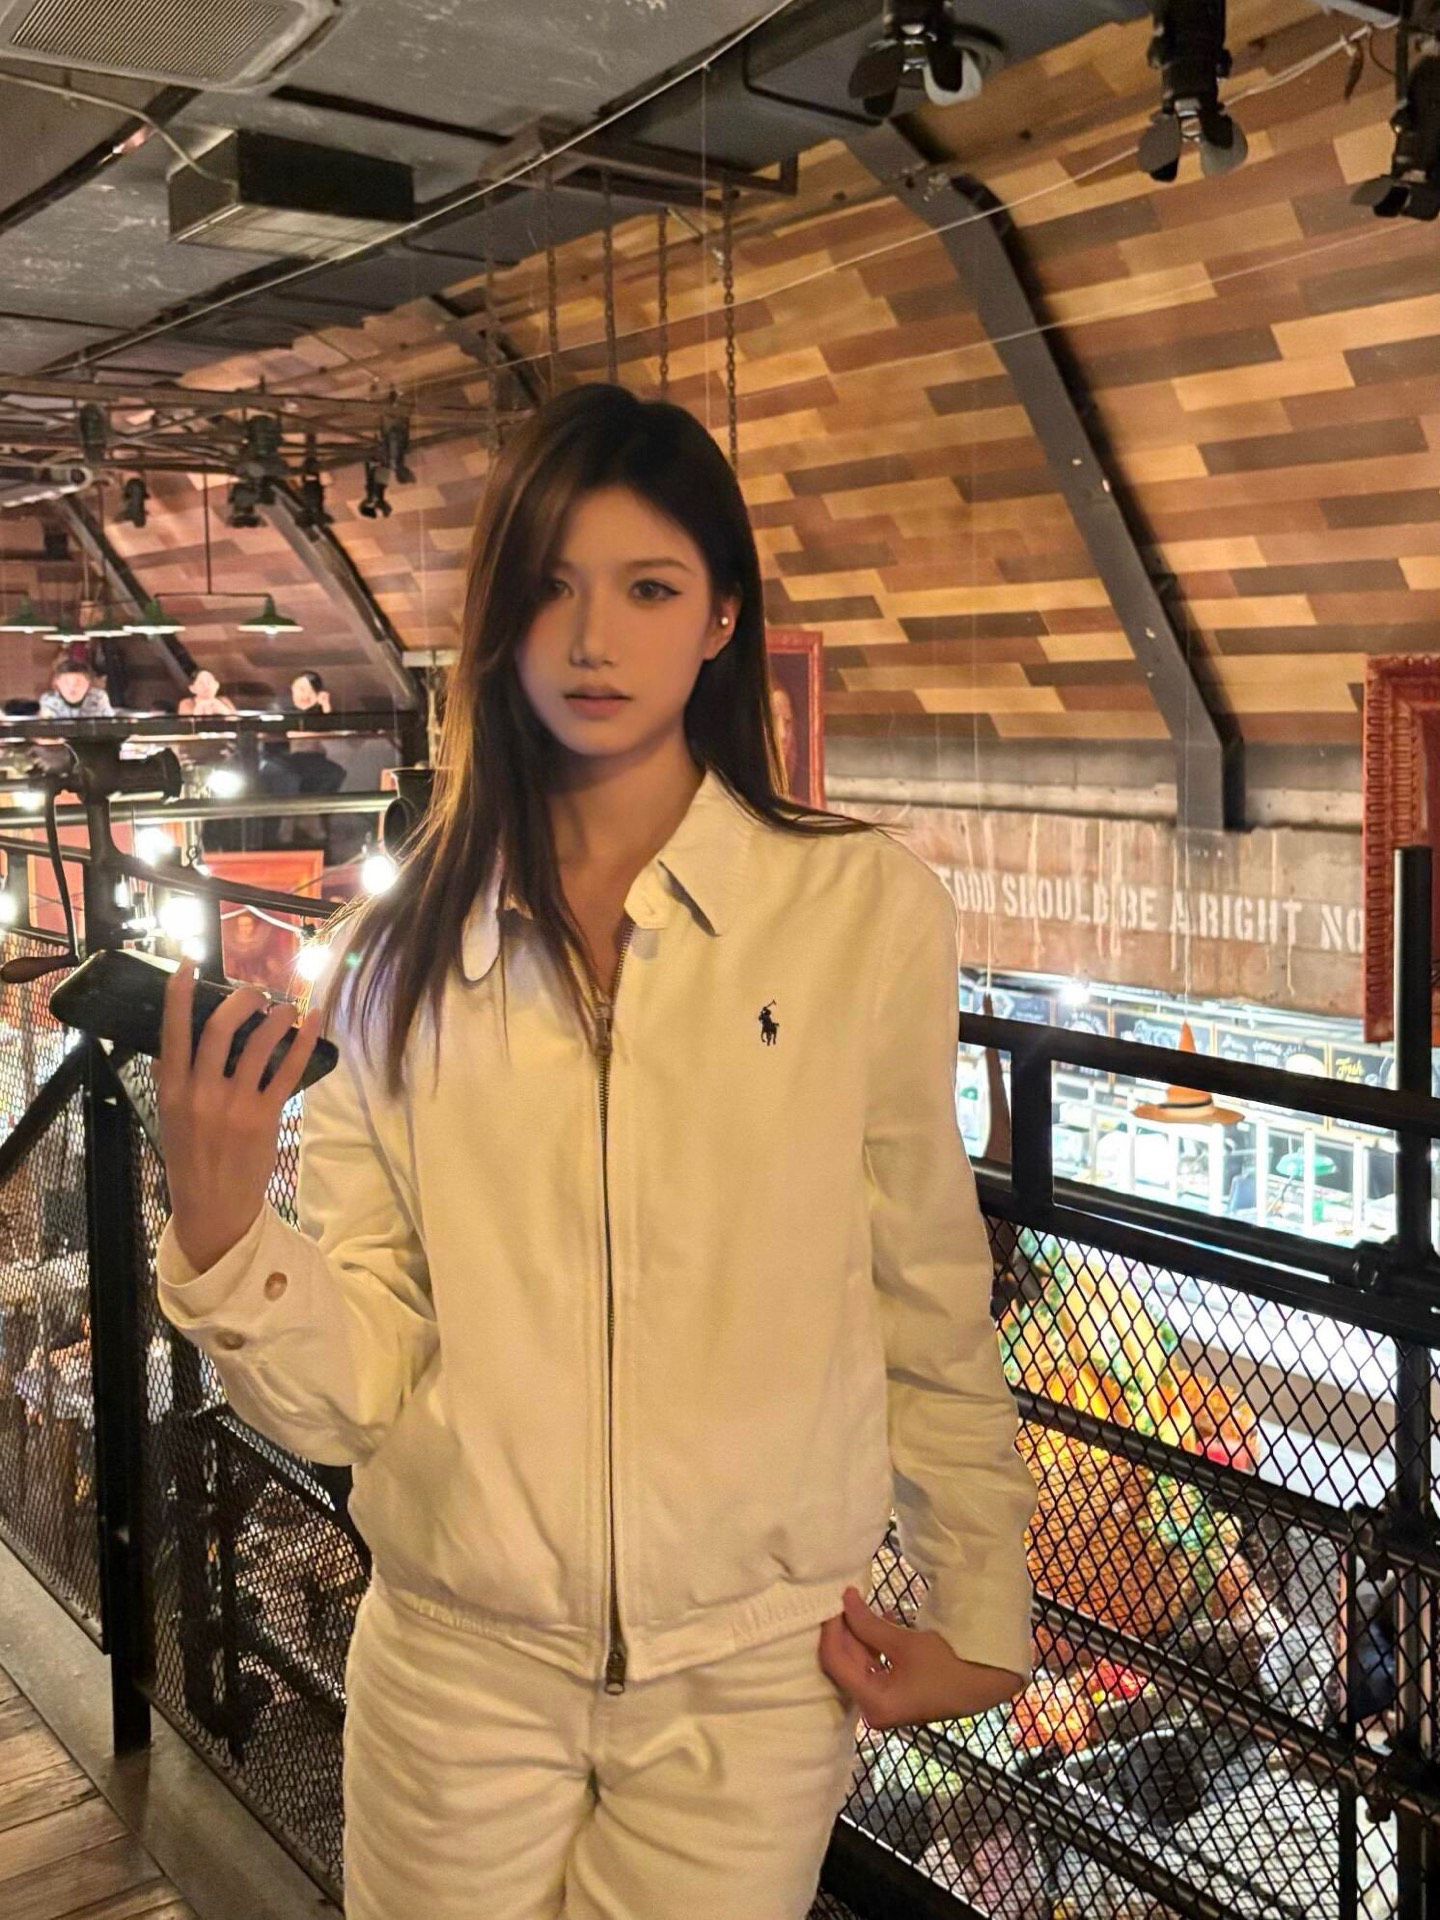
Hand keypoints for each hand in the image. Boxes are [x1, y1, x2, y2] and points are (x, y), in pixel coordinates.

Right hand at [157, 957, 322, 1272]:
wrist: (214, 1208)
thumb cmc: (191, 1159)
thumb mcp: (170, 1118)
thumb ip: (176, 1080)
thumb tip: (181, 1042)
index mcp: (172, 1091)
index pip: (173, 1032)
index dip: (179, 994)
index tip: (188, 963)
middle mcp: (202, 1093)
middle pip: (219, 1029)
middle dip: (239, 999)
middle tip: (253, 989)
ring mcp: (235, 1106)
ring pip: (258, 1045)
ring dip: (275, 1016)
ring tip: (285, 1005)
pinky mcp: (266, 1117)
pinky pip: (289, 1071)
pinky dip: (305, 1041)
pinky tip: (314, 1019)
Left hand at [818, 1586, 1024, 1730]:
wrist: (985, 1682)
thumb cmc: (949, 1664)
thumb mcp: (904, 1643)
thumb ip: (868, 1623)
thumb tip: (844, 1599)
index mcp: (874, 1703)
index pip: (835, 1662)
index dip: (831, 1629)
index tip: (833, 1601)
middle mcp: (873, 1710)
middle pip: (845, 1664)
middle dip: (844, 1630)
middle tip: (846, 1597)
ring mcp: (884, 1704)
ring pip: (858, 1663)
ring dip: (859, 1634)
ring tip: (863, 1604)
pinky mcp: (894, 1696)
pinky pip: (873, 1667)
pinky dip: (873, 1644)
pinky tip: (881, 1619)